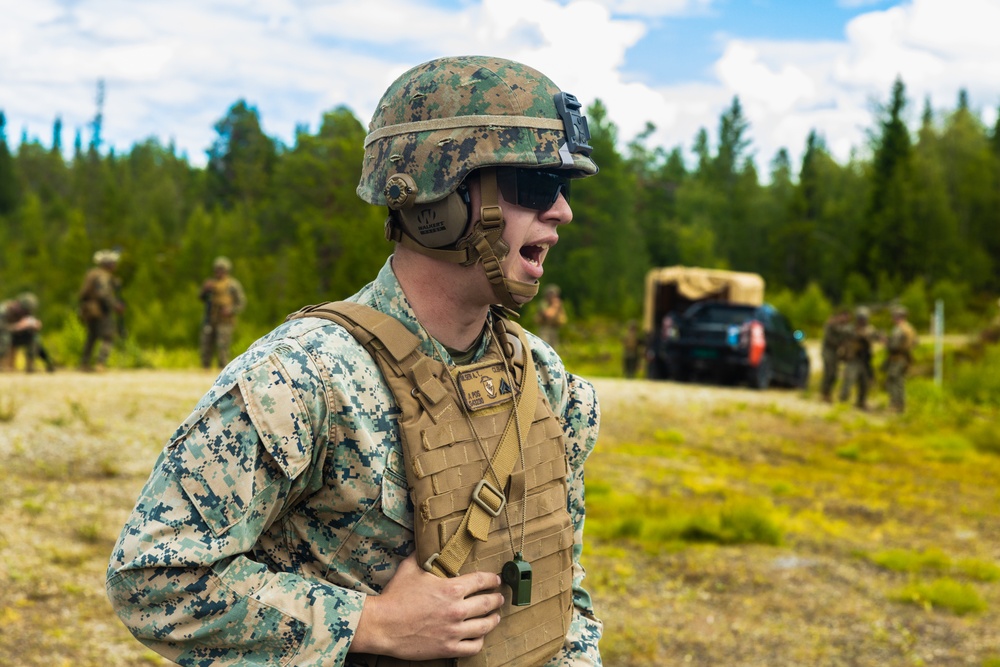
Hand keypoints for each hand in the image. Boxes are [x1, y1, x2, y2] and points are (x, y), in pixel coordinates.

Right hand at [350, 553, 503, 659]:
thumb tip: (428, 542)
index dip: (492, 580)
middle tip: (499, 598)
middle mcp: (457, 610)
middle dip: (496, 599)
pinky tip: (480, 636)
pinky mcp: (448, 648)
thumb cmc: (395, 596)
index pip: (482, 581)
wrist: (382, 625)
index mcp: (452, 589)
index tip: (496, 580)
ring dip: (493, 620)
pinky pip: (473, 646)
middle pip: (488, 603)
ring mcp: (454, 631)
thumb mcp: (410, 568)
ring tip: (495, 617)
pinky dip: (479, 640)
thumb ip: (423, 555)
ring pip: (485, 626)